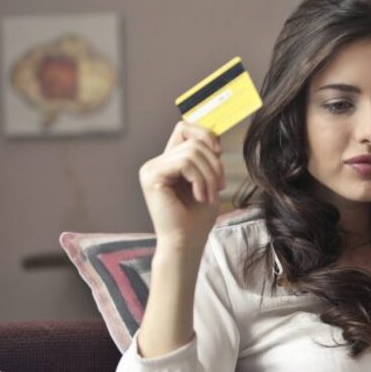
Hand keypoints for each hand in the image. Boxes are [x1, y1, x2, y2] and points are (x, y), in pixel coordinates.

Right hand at [137, 121, 225, 252]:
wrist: (186, 243)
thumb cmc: (197, 218)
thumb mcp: (208, 181)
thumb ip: (207, 157)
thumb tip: (215, 135)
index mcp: (168, 162)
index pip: (184, 128)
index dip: (205, 134)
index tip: (219, 153)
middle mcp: (156, 163)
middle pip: (193, 142)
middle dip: (214, 165)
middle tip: (219, 188)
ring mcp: (151, 168)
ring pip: (191, 152)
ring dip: (209, 175)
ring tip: (209, 196)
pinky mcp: (151, 176)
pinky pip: (184, 163)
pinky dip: (200, 180)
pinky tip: (200, 197)